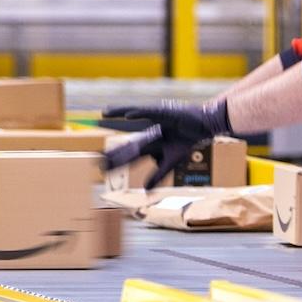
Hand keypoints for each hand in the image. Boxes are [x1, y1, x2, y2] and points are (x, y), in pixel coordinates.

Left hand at [98, 99, 230, 189]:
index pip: (130, 156)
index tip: (103, 169)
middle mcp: (148, 134)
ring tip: (104, 114)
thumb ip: (158, 175)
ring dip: (119, 116)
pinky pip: (149, 112)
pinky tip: (128, 115)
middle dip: (114, 151)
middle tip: (97, 158)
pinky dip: (139, 113)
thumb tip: (145, 189)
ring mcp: (154, 122)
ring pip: (134, 122)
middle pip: (128, 142)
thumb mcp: (171, 162)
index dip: (117, 162)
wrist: (204, 126)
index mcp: (150, 145)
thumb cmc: (186, 141)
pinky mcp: (163, 112)